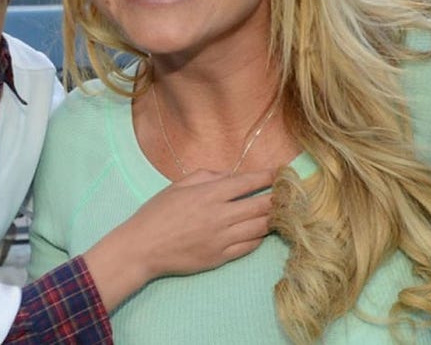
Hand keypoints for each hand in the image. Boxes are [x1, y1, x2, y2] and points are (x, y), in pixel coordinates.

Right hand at [83, 168, 274, 311]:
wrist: (142, 248)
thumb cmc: (157, 213)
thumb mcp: (178, 185)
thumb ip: (208, 176)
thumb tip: (231, 176)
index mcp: (209, 194)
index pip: (248, 182)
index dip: (268, 177)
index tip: (280, 173)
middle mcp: (220, 216)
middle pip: (262, 205)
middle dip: (279, 198)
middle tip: (288, 194)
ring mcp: (222, 239)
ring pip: (260, 227)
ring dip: (273, 218)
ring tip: (281, 212)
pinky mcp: (220, 257)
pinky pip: (249, 247)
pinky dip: (258, 237)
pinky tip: (260, 231)